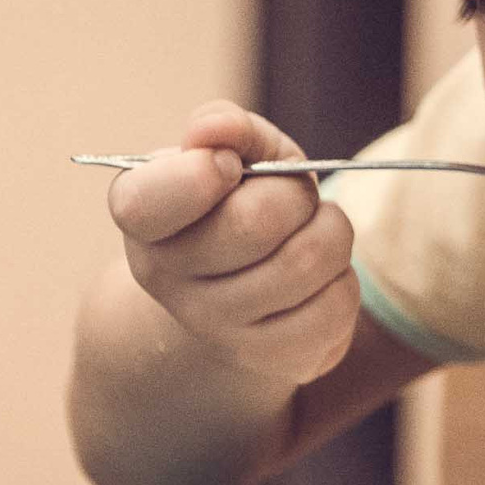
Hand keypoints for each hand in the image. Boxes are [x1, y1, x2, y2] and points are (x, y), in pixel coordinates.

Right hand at [106, 102, 359, 383]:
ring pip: (307, 261)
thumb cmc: (235, 203)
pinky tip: (319, 276)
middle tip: (292, 196)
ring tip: (312, 230)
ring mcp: (216, 327)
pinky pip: (335, 306)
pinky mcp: (271, 358)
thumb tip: (211, 128)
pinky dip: (343, 278)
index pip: (152, 199)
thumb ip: (223, 126)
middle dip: (294, 194)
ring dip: (330, 230)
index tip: (229, 166)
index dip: (204, 171)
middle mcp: (166, 279)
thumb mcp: (230, 151)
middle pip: (255, 222)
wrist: (239, 291)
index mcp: (140, 215)